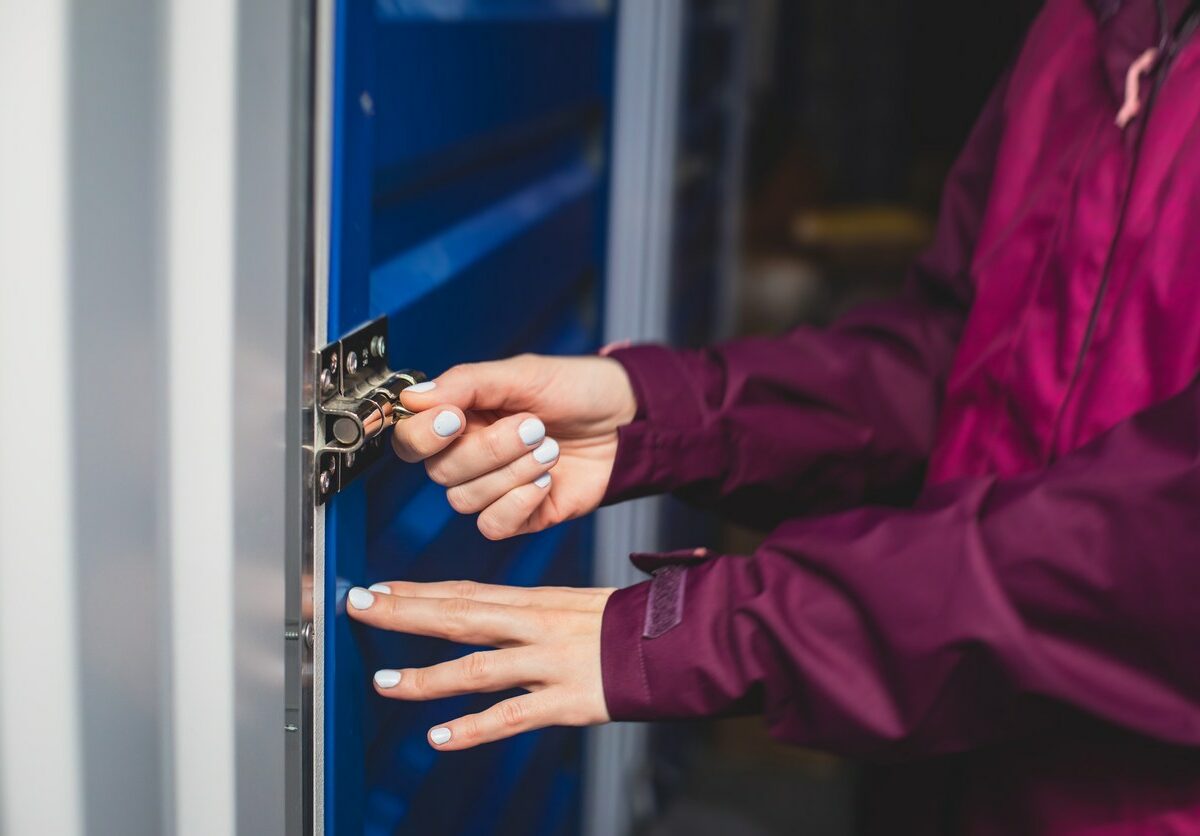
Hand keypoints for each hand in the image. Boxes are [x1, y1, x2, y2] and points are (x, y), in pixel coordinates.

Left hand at [346, 579, 613, 748]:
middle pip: (459, 615)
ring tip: (384, 682)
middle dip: (405, 612)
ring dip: (426, 677)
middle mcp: (536, 626)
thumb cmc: (628, 625)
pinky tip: (438, 737)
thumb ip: (529, 613)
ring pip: (476, 669)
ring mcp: (549, 663)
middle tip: (358, 606)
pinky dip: (473, 728)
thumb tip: (488, 612)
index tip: (377, 588)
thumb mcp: (573, 604)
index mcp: (536, 601)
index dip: (418, 591)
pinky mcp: (566, 700)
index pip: (466, 591)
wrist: (679, 641)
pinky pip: (512, 716)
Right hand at [391, 354, 636, 539]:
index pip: (411, 439)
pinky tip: (546, 480)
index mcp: (461, 417)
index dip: (426, 434)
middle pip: (441, 472)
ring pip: (465, 501)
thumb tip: (414, 397)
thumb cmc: (578, 389)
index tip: (456, 418)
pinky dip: (518, 503)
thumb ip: (466, 383)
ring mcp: (494, 488)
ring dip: (511, 473)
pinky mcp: (521, 515)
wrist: (629, 418)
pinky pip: (493, 526)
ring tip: (549, 448)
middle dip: (490, 449)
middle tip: (532, 425)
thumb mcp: (522, 373)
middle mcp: (470, 455)